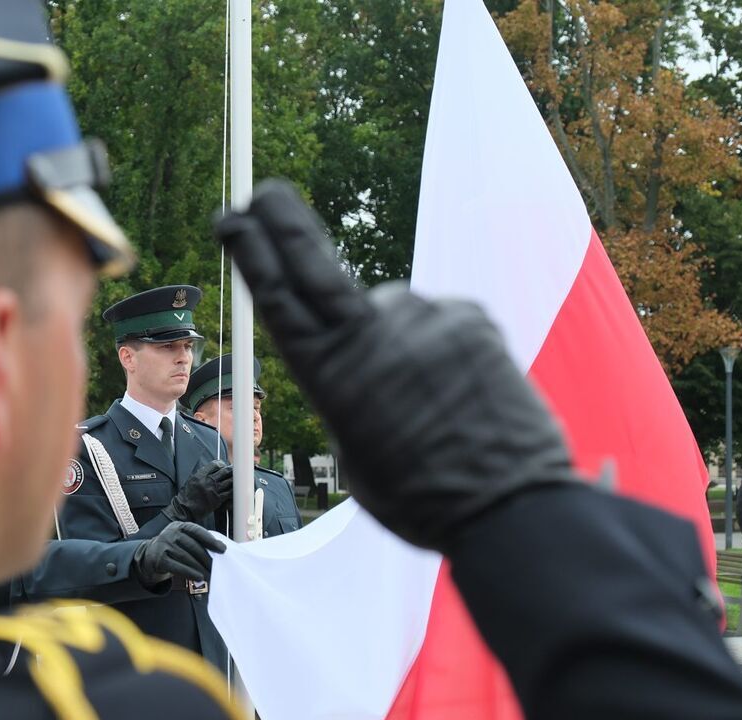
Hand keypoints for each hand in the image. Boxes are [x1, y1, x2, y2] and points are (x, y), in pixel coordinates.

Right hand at [133, 521, 225, 587]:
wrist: (150, 555)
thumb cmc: (173, 548)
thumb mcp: (183, 540)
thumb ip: (198, 542)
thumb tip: (221, 548)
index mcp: (180, 526)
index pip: (197, 531)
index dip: (211, 540)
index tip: (223, 549)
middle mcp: (170, 533)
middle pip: (193, 546)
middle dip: (207, 559)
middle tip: (217, 568)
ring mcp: (163, 545)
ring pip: (186, 557)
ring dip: (200, 568)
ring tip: (210, 575)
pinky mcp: (159, 559)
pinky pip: (177, 567)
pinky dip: (189, 573)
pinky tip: (199, 577)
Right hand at [162, 460, 232, 522]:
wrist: (185, 509)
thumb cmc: (186, 496)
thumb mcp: (191, 481)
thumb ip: (201, 475)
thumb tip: (211, 470)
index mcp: (200, 475)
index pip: (215, 465)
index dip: (221, 464)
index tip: (223, 466)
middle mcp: (208, 481)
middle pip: (224, 471)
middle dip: (230, 470)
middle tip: (233, 470)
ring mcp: (214, 490)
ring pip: (229, 481)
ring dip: (234, 479)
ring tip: (236, 479)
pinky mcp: (217, 500)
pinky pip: (229, 493)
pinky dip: (233, 490)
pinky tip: (234, 490)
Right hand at [214, 180, 572, 552]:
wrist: (508, 505)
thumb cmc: (418, 496)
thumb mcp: (354, 450)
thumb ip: (348, 387)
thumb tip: (367, 346)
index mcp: (328, 375)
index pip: (279, 297)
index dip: (252, 253)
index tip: (232, 215)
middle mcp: (369, 334)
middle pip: (315, 262)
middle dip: (283, 223)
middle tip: (262, 191)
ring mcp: (423, 318)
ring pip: (395, 312)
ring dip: (401, 341)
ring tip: (431, 402)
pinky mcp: (470, 316)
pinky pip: (441, 321)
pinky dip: (442, 347)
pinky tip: (462, 392)